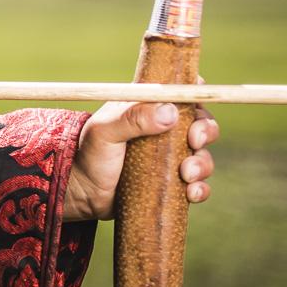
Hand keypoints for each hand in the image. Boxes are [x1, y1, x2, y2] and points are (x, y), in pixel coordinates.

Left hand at [63, 102, 218, 222]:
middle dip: (206, 131)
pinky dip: (200, 188)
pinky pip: (198, 184)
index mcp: (149, 107)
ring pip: (203, 154)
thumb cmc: (88, 154)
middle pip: (202, 122)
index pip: (182, 92)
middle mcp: (164, 129)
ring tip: (187, 175)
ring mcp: (169, 157)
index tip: (196, 110)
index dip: (197, 96)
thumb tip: (170, 112)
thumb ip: (132, 118)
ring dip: (203, 163)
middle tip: (194, 142)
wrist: (80, 193)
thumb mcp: (105, 131)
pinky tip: (191, 194)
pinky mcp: (171, 182)